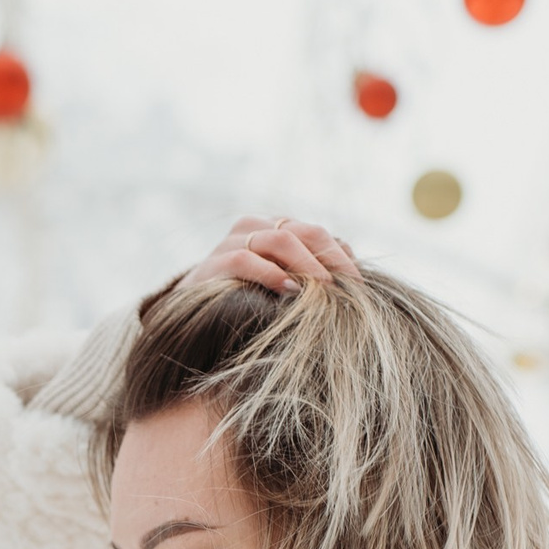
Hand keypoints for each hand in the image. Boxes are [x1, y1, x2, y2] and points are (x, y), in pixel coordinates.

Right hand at [176, 216, 360, 297]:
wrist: (190, 321)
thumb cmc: (244, 304)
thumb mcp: (282, 287)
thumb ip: (311, 272)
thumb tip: (352, 270)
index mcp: (274, 228)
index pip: (316, 233)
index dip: (340, 256)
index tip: (359, 285)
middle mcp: (255, 227)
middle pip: (303, 230)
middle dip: (330, 258)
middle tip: (348, 287)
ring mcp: (232, 242)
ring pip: (280, 239)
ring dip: (307, 264)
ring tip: (324, 290)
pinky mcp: (213, 264)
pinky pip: (245, 259)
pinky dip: (270, 273)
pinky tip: (288, 290)